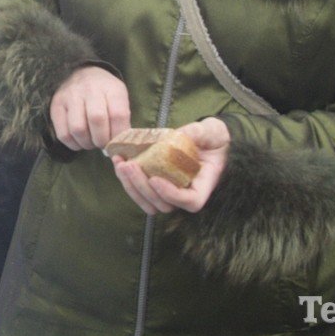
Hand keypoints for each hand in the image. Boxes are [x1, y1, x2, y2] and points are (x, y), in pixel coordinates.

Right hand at [49, 65, 130, 150]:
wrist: (81, 74)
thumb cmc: (104, 94)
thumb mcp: (119, 100)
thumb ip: (122, 123)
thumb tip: (118, 149)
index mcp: (111, 87)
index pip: (118, 115)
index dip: (118, 136)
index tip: (118, 144)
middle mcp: (90, 88)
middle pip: (97, 120)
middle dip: (102, 140)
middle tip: (103, 144)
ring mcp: (70, 96)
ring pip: (78, 129)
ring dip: (87, 143)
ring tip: (91, 142)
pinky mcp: (56, 105)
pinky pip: (63, 134)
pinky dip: (73, 144)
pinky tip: (79, 140)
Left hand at [112, 117, 229, 214]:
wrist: (211, 139)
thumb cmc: (215, 136)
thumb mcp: (211, 130)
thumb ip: (198, 132)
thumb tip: (177, 134)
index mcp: (205, 183)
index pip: (191, 201)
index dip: (171, 195)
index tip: (155, 178)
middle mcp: (188, 193)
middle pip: (164, 205)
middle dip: (142, 187)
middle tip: (128, 165)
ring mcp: (173, 192)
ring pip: (150, 203)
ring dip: (132, 186)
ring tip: (120, 163)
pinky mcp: (159, 185)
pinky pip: (142, 192)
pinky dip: (128, 181)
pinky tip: (119, 161)